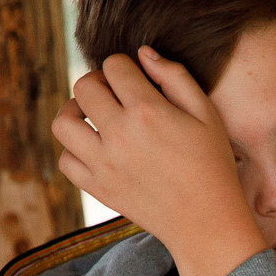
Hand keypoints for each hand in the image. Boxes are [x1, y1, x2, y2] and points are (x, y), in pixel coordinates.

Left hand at [51, 48, 261, 275]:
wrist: (208, 222)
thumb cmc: (213, 165)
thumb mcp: (207, 114)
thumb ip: (176, 77)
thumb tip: (143, 53)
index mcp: (148, 112)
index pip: (114, 66)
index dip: (125, 66)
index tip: (136, 79)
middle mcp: (120, 135)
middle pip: (83, 87)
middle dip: (99, 82)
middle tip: (115, 94)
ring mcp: (104, 164)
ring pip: (63, 123)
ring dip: (75, 112)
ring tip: (93, 117)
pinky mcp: (99, 189)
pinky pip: (66, 161)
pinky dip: (75, 150)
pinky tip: (96, 148)